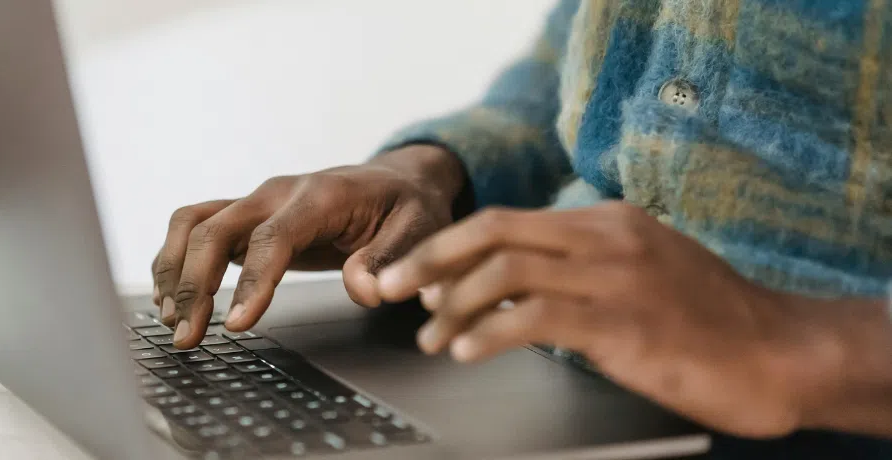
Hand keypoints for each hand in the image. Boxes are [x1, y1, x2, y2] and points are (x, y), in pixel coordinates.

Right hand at [154, 145, 465, 348]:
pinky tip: (171, 298)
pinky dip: (175, 260)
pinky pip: (195, 228)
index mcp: (321, 196)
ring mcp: (256, 201)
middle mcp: (278, 192)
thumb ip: (391, 259)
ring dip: (174, 270)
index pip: (273, 237)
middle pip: (215, 228)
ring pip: (193, 223)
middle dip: (194, 284)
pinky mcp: (245, 216)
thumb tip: (364, 291)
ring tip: (172, 321)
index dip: (251, 281)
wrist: (395, 180)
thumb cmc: (407, 206)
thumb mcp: (418, 229)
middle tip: (188, 336)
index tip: (235, 325)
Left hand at [376, 201, 849, 437]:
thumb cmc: (708, 323)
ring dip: (451, 304)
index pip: (506, 220)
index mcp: (606, 221)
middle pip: (492, 231)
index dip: (451, 246)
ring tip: (428, 336)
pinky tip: (465, 350)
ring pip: (504, 272)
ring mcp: (614, 276)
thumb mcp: (642, 274)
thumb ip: (582, 268)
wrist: (779, 355)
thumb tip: (513, 287)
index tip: (415, 274)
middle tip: (388, 290)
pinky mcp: (620, 322)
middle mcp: (605, 237)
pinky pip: (533, 318)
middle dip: (430, 259)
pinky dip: (486, 333)